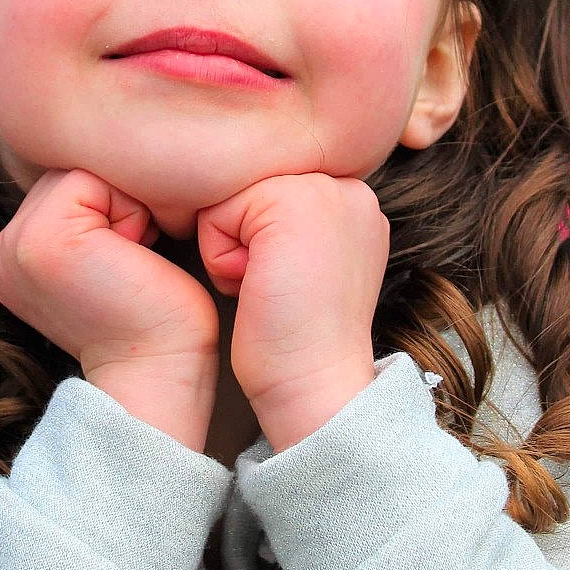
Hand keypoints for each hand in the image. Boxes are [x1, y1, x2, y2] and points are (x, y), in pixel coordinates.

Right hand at [0, 169, 219, 447]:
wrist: (156, 374)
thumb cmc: (153, 320)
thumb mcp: (103, 260)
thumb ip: (84, 220)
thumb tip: (108, 173)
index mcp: (14, 254)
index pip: (66, 185)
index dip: (111, 209)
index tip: (127, 262)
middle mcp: (3, 249)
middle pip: (70, 174)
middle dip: (115, 203)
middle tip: (130, 262)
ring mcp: (16, 244)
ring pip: (81, 174)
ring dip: (122, 206)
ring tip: (128, 260)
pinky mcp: (42, 239)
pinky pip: (90, 179)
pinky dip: (127, 210)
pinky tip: (132, 256)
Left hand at [195, 173, 389, 449]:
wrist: (315, 385)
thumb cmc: (300, 338)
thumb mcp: (311, 262)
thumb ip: (295, 222)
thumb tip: (252, 212)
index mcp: (354, 199)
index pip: (268, 191)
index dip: (259, 243)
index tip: (291, 285)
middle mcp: (348, 185)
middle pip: (249, 189)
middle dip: (245, 241)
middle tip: (278, 287)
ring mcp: (323, 189)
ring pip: (231, 198)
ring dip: (232, 248)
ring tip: (268, 286)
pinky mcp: (289, 202)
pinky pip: (216, 213)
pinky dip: (221, 257)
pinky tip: (257, 286)